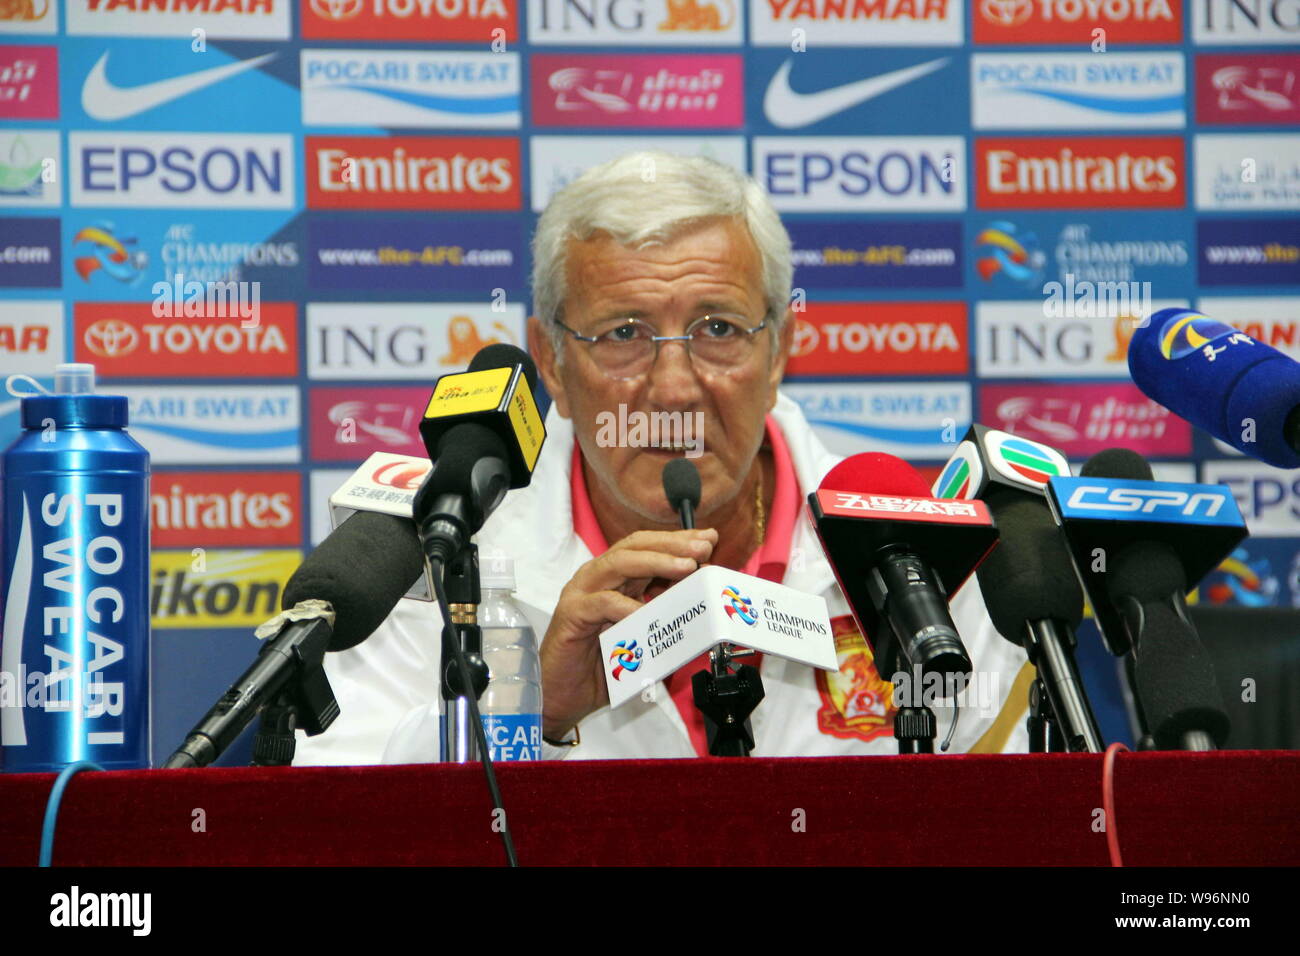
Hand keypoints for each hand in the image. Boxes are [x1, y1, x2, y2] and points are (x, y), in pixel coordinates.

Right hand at [540, 528, 716, 738]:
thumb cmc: (601, 670)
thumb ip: (666, 619)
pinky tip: (647, 611)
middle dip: (673, 544)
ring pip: (619, 563)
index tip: (709, 540)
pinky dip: (627, 605)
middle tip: (703, 547)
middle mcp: (597, 579)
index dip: (678, 541)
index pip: (647, 548)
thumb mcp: (645, 639)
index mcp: (615, 580)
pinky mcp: (571, 614)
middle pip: (635, 546)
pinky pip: (601, 602)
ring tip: (686, 566)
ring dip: (656, 562)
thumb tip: (701, 606)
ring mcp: (582, 593)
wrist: (563, 698)